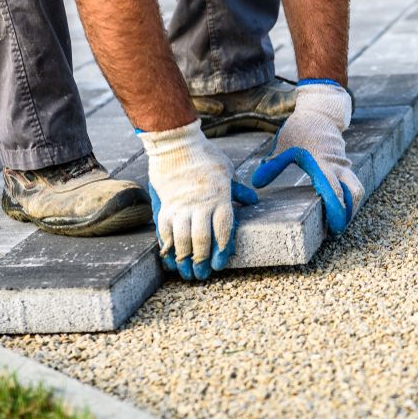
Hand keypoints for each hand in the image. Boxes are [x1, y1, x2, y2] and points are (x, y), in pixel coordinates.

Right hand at [138, 120, 257, 280]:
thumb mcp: (227, 170)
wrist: (176, 144)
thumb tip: (253, 201)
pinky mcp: (164, 206)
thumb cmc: (205, 156)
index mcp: (219, 197)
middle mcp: (200, 205)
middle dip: (202, 260)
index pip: (224, 229)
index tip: (219, 263)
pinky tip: (170, 258)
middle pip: (202, 239)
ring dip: (184, 259)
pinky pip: (164, 232)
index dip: (222, 249)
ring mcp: (180, 207)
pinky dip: (167, 247)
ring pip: (182, 239)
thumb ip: (238, 189)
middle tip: (202, 274)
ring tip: (186, 272)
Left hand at [252, 80, 363, 233]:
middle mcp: (337, 166)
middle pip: (353, 194)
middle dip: (347, 215)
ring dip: (351, 207)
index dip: (336, 210)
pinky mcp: (345, 166)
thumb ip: (273, 165)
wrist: (319, 112)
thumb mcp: (283, 145)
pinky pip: (353, 184)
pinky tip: (340, 209)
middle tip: (335, 232)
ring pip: (357, 189)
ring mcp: (343, 166)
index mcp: (322, 164)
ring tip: (339, 223)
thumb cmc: (299, 129)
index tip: (332, 228)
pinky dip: (350, 198)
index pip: (335, 191)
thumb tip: (256, 183)